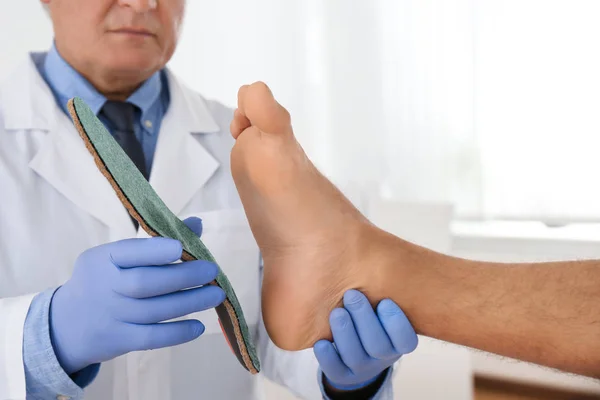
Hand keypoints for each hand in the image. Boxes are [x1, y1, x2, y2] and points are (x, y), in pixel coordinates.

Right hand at [49, 217, 223, 373]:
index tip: (182, 247)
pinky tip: (200, 326)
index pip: (129, 252)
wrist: (67, 324)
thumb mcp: (118, 257)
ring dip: (191, 302)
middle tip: (212, 271)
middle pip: (145, 282)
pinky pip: (152, 338)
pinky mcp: (118, 341)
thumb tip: (197, 224)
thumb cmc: (105, 279)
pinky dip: (178, 333)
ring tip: (217, 294)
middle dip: (183, 276)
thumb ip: (157, 242)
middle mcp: (104, 286)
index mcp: (102, 258)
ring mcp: (111, 316)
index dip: (155, 250)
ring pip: (154, 310)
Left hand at [314, 290, 417, 391]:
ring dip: (346, 334)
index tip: (385, 301)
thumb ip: (379, 291)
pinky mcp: (342, 375)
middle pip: (378, 345)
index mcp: (397, 340)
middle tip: (352, 295)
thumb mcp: (378, 306)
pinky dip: (328, 356)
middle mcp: (383, 356)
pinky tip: (321, 342)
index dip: (397, 323)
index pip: (406, 339)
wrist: (353, 353)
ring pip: (357, 357)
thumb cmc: (368, 318)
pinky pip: (336, 370)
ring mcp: (362, 368)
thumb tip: (375, 250)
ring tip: (336, 313)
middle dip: (365, 319)